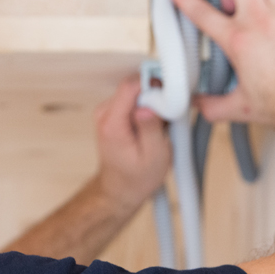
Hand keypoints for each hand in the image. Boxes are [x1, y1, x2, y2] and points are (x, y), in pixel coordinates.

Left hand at [93, 76, 171, 210]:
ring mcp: (107, 111)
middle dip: (156, 97)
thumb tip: (149, 105)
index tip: (169, 98)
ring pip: (136, 92)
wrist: (121, 188)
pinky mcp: (113, 112)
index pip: (130, 86)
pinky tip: (152, 126)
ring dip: (153, 104)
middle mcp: (104, 113)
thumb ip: (152, 128)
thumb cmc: (137, 178)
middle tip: (167, 119)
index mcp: (112, 124)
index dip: (154, 86)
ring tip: (159, 127)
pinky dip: (147, 109)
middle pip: (135, 86)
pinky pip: (134, 99)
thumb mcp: (154, 157)